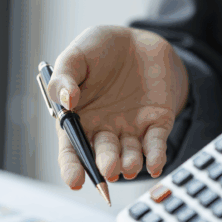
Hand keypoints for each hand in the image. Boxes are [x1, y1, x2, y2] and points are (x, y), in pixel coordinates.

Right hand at [47, 26, 188, 186]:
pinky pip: (156, 144)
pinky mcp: (156, 123)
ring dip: (129, 164)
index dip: (72, 167)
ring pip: (129, 155)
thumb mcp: (75, 56)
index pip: (71, 150)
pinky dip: (156, 156)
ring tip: (128, 165)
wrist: (138, 41)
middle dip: (105, 165)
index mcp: (78, 119)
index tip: (75, 181)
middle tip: (108, 169)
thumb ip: (64, 77)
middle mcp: (103, 130)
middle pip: (102, 156)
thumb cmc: (100, 50)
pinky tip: (155, 165)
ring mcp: (130, 129)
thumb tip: (66, 100)